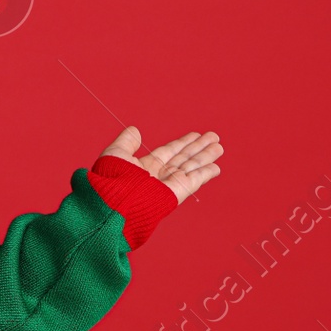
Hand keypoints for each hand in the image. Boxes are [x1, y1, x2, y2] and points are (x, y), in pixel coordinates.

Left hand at [98, 126, 222, 204]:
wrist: (116, 200)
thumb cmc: (112, 177)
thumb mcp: (117, 153)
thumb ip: (127, 141)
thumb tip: (135, 130)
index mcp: (145, 167)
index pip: (169, 151)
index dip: (183, 143)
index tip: (196, 134)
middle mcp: (160, 175)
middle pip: (184, 157)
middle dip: (199, 147)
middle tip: (214, 137)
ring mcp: (169, 184)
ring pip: (192, 166)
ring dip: (206, 156)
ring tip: (219, 146)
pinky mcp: (177, 192)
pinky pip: (194, 180)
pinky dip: (205, 173)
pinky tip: (216, 167)